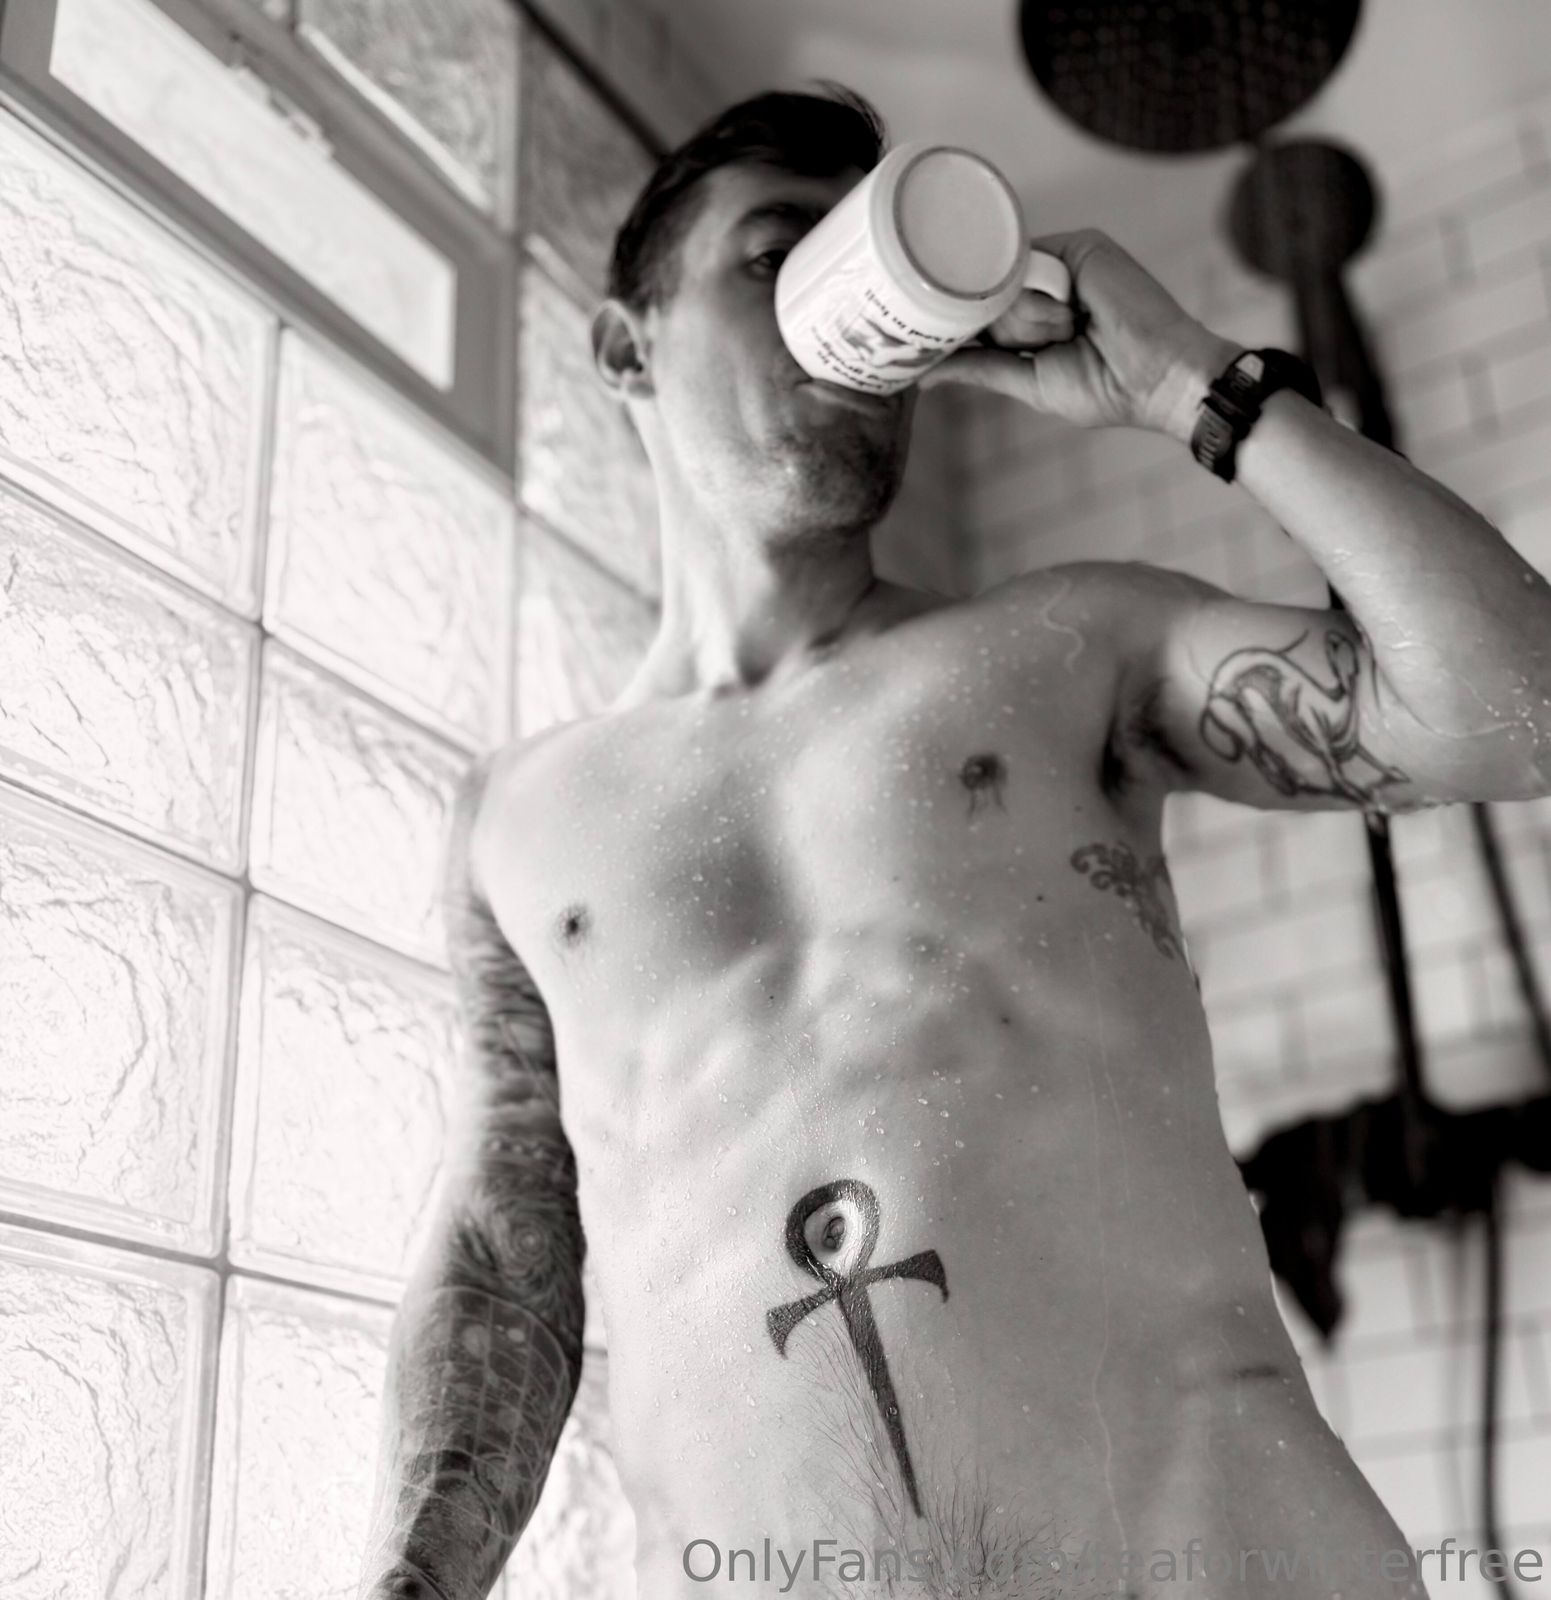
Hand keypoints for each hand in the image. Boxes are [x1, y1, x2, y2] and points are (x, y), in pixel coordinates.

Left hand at [920, 228, 1238, 438]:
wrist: (1157, 375)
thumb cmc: (1104, 388)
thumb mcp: (1029, 381)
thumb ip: (979, 368)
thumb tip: (924, 375)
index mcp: (1032, 320)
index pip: (981, 315)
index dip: (967, 326)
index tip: (951, 335)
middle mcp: (1043, 288)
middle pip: (987, 300)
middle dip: (1015, 332)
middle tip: (1061, 343)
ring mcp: (1061, 264)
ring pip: (1003, 283)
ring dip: (1034, 321)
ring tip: (1076, 331)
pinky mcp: (1078, 245)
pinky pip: (1029, 263)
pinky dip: (1046, 301)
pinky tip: (1077, 315)